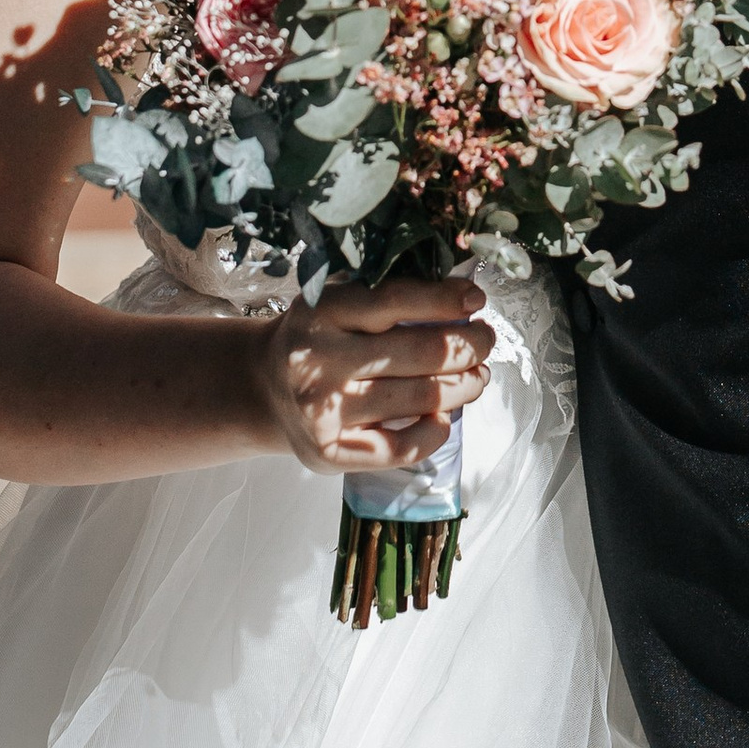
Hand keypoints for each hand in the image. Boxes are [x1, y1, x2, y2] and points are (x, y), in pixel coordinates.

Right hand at [253, 277, 496, 477]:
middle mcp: (317, 360)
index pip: (396, 300)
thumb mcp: (337, 301)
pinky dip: (435, 432)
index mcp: (320, 311)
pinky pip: (402, 447)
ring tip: (477, 376)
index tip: (476, 300)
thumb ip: (386, 296)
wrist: (263, 386)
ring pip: (422, 399)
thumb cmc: (318, 338)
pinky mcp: (329, 451)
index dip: (445, 299)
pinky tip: (444, 418)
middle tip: (485, 341)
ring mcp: (322, 410)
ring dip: (465, 387)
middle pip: (422, 353)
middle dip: (469, 346)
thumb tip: (462, 298)